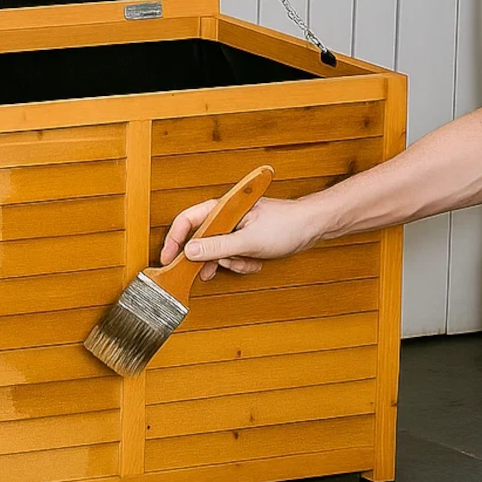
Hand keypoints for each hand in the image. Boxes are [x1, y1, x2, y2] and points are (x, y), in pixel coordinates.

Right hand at [159, 195, 325, 281]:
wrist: (313, 226)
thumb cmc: (287, 225)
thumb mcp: (249, 240)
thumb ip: (217, 246)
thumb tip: (190, 251)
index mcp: (222, 209)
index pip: (187, 221)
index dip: (174, 240)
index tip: (167, 259)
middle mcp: (226, 217)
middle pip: (200, 239)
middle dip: (208, 258)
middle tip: (207, 272)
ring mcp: (235, 228)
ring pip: (217, 251)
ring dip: (230, 262)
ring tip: (245, 261)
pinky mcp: (245, 238)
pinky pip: (232, 255)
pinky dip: (242, 262)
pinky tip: (255, 261)